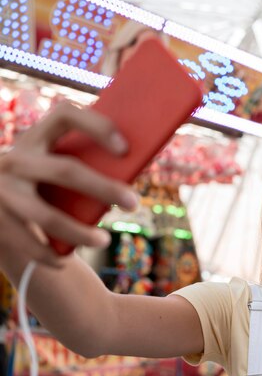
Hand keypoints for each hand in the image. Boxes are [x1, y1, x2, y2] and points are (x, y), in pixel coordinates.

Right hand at [0, 102, 136, 267]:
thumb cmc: (38, 182)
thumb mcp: (48, 164)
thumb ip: (78, 163)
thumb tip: (125, 177)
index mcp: (34, 137)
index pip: (65, 114)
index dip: (97, 126)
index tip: (126, 148)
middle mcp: (14, 159)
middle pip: (66, 171)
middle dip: (105, 189)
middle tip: (134, 203)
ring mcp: (2, 191)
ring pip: (48, 217)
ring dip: (80, 233)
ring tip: (104, 241)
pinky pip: (29, 244)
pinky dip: (51, 255)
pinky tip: (64, 261)